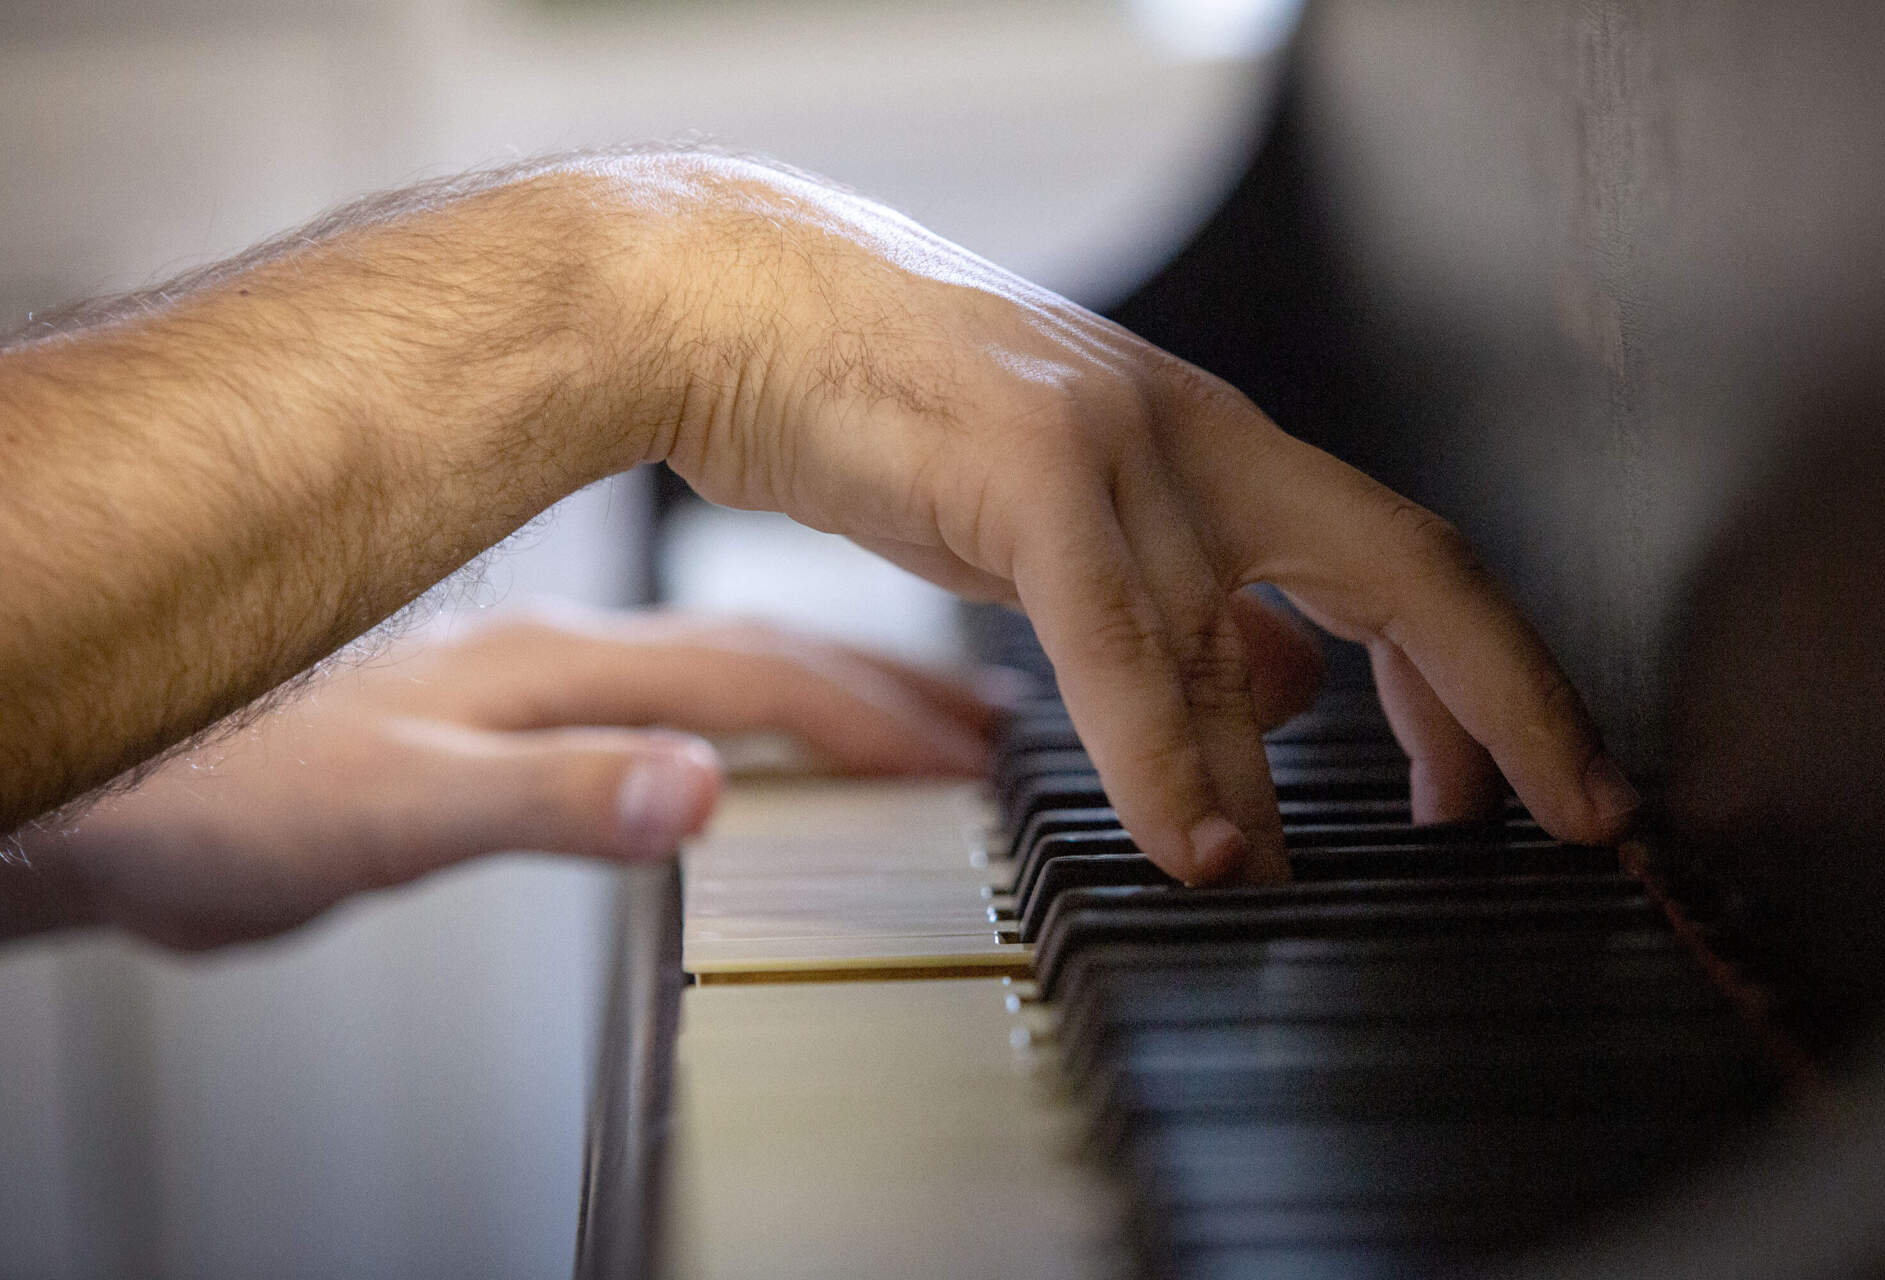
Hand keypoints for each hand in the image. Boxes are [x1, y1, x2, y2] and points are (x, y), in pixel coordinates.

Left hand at [13, 608, 998, 948]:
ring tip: (918, 711)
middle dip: (885, 685)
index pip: (754, 679)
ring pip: (720, 668)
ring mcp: (536, 682)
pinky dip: (747, 718)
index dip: (872, 713)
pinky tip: (760, 738)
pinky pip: (667, 703)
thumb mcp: (402, 816)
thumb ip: (555, 799)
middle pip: (761, 656)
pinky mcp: (507, 720)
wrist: (110, 794)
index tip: (970, 747)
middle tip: (988, 713)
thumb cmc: (231, 806)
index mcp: (556, 665)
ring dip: (829, 688)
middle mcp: (559, 656)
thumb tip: (702, 789)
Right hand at [639, 156, 1640, 882]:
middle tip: (1562, 815)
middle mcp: (1192, 436)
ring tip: (1279, 890)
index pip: (1403, 561)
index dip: (1492, 674)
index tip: (1540, 774)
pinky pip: (1117, 641)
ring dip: (1269, 791)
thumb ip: (1175, 604)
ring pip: (1236, 639)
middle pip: (1403, 567)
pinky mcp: (1025, 467)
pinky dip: (1157, 758)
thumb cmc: (886, 403)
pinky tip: (1182, 842)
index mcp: (1210, 445)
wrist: (736, 299)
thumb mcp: (1061, 515)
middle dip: (1504, 699)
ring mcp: (1115, 443)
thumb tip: (1275, 697)